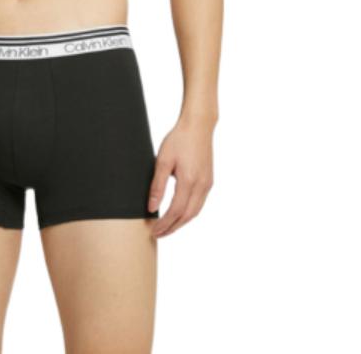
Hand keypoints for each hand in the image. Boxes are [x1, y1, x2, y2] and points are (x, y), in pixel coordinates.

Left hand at [148, 112, 214, 237]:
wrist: (198, 126)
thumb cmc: (178, 139)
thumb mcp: (162, 160)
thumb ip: (157, 185)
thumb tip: (151, 207)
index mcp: (189, 181)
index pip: (175, 211)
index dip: (164, 224)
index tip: (153, 231)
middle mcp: (202, 186)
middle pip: (187, 216)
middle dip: (172, 228)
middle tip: (157, 234)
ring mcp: (207, 184)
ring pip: (195, 212)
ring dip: (181, 222)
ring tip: (166, 227)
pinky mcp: (209, 180)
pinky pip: (199, 203)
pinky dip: (188, 213)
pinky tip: (179, 213)